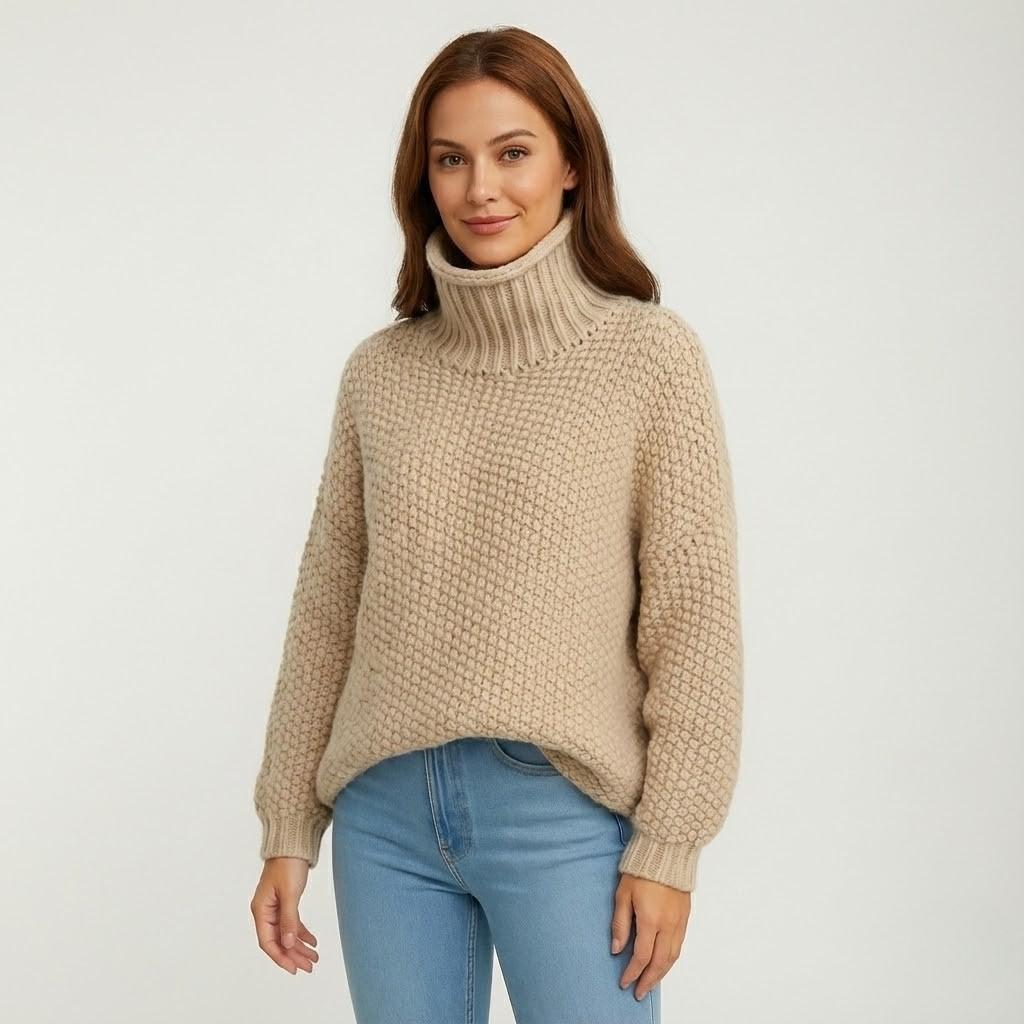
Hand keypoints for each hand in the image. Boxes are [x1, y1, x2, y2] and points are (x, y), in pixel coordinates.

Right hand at [251, 857, 320, 973]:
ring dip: (299, 947)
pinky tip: (312, 942)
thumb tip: (288, 944)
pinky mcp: (285, 903)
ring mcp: (275, 908)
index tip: (294, 969)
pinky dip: (302, 933)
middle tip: (310, 966)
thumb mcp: (290, 893)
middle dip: (294, 955)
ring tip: (314, 958)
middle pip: (278, 941)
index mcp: (261, 910)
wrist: (292, 845)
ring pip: (286, 934)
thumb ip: (289, 919)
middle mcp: (266, 912)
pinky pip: (292, 924)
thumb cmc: (287, 864)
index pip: (268, 942)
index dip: (280, 957)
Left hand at [611, 872, 689, 999]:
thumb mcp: (623, 894)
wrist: (666, 850)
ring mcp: (679, 921)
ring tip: (651, 983)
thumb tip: (617, 949)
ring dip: (662, 973)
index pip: (642, 956)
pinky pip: (680, 945)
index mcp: (651, 920)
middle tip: (639, 992)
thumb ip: (620, 923)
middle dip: (649, 980)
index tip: (624, 982)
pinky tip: (664, 963)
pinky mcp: (686, 916)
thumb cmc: (642, 869)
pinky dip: (671, 959)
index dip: (633, 972)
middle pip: (660, 962)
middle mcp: (668, 924)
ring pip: (672, 957)